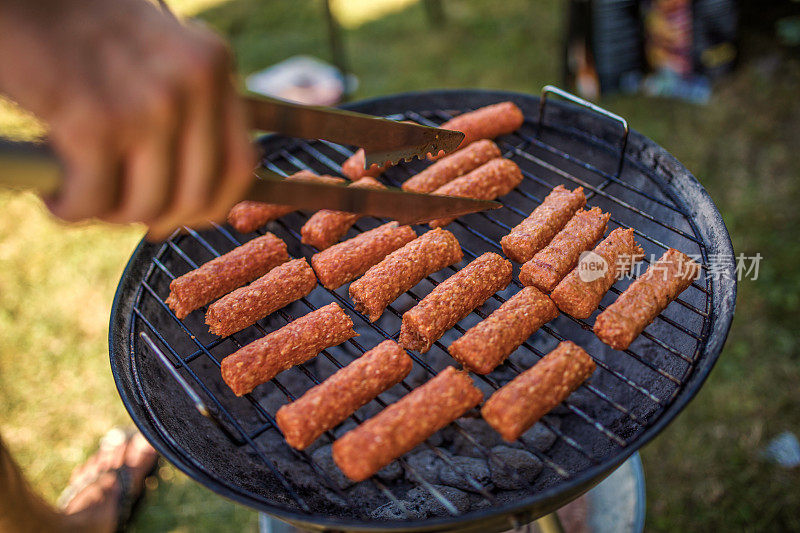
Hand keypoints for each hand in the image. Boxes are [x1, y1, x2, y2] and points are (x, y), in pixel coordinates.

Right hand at [0, 0, 254, 238]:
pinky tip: (52, 192)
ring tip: (77, 192)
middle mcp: (192, 82)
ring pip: (145, 205)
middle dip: (152, 216)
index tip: (180, 215)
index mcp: (211, 63)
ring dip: (107, 213)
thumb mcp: (156, 51)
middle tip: (116, 208)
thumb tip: (194, 191)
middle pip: (196, 195)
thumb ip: (186, 105)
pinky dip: (68, 208)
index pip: (240, 164)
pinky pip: (93, 200)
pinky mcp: (95, 122)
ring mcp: (149, 104)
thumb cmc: (77, 25)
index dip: (211, 205)